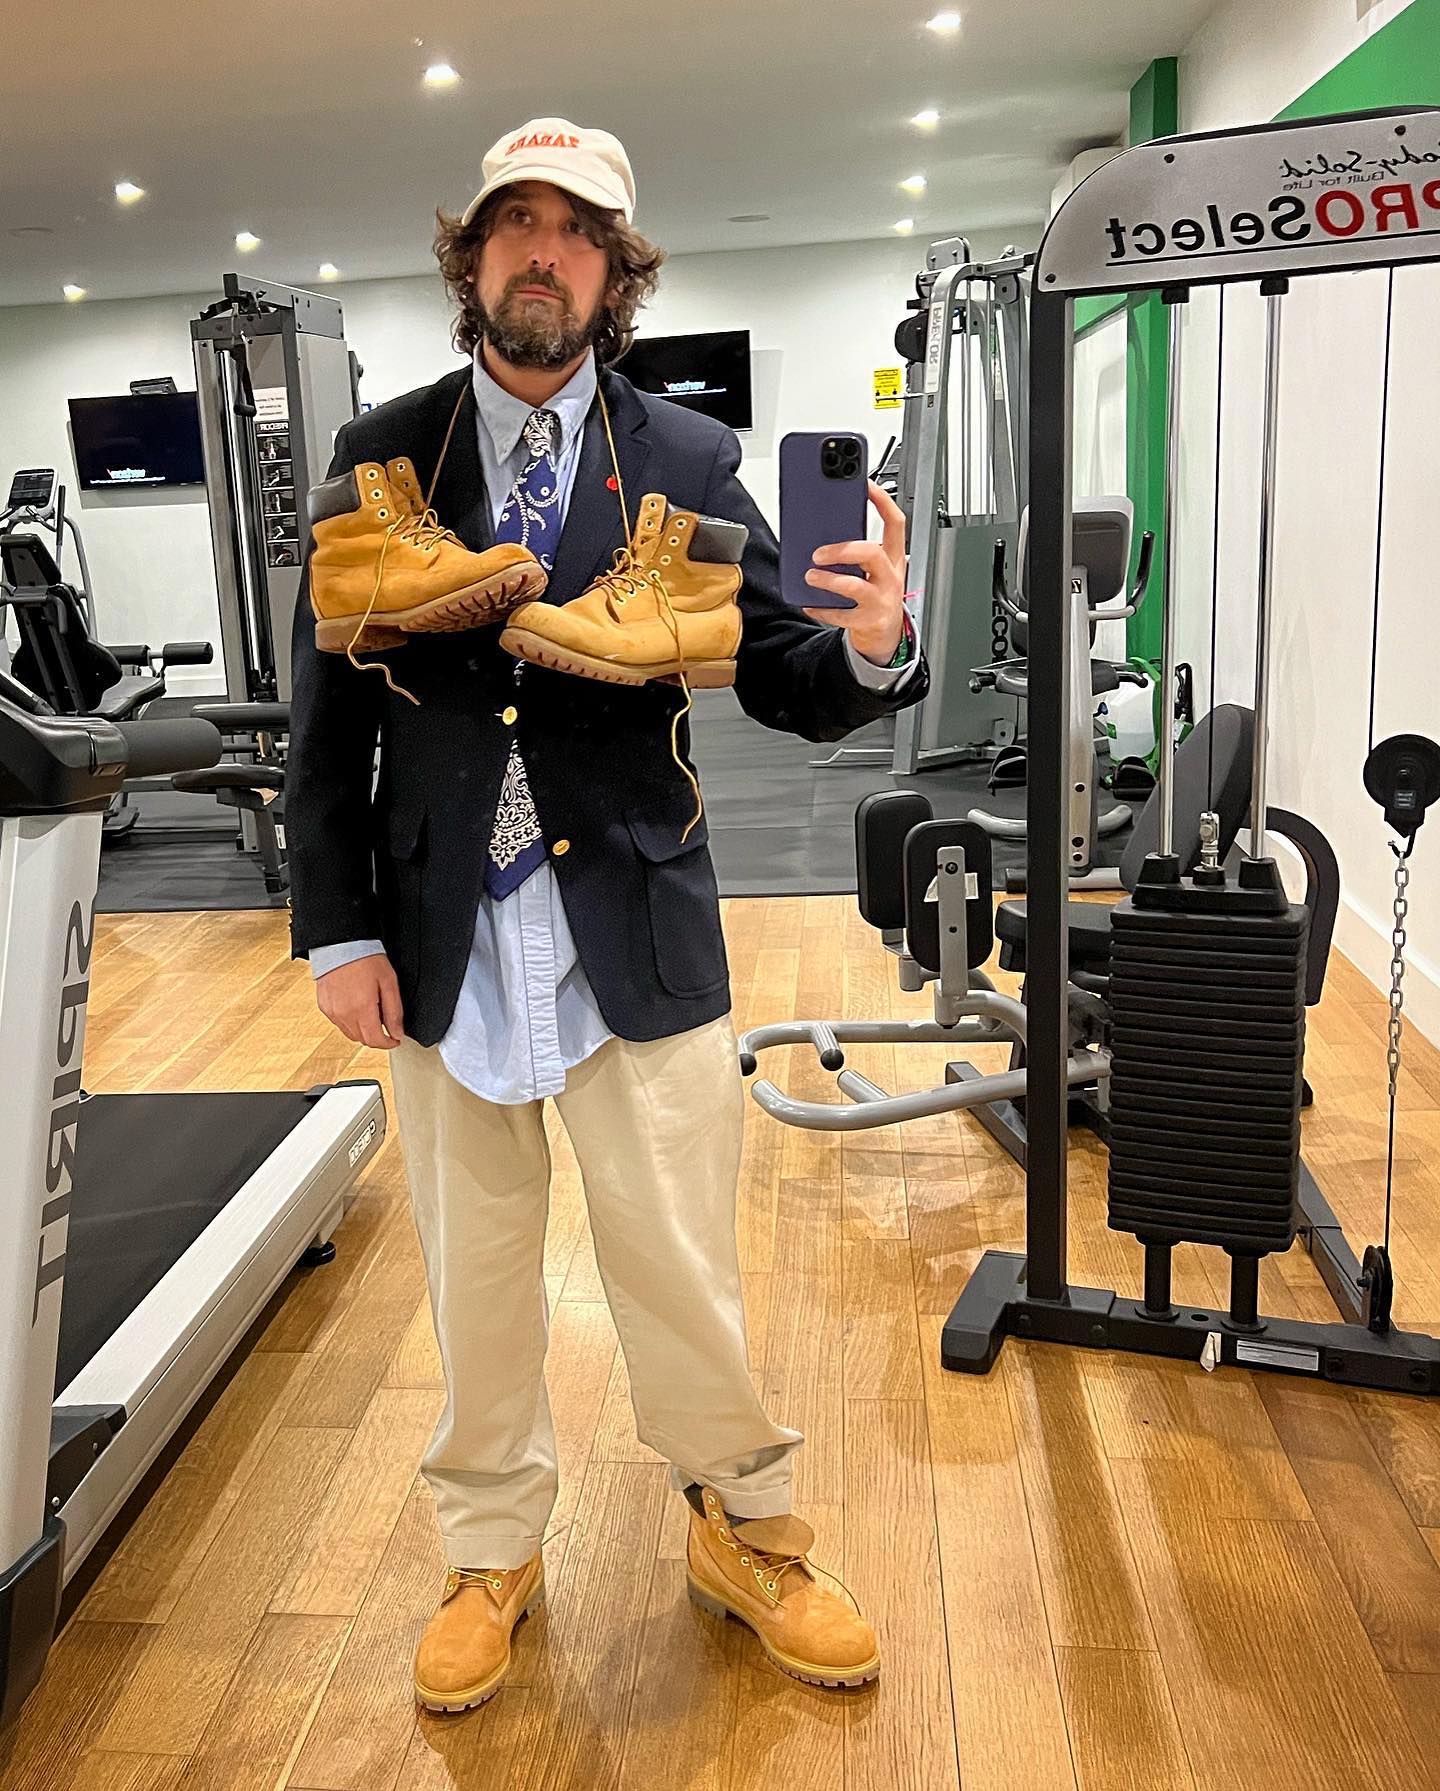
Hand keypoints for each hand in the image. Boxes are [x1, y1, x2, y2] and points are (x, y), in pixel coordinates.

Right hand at [316, 954, 404, 1049]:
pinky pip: (340, 1024)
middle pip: (363, 1040)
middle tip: (386, 1023)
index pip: (375, 1041)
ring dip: (363, 1030)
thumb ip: (394, 1011)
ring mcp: (332, 1012)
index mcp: (362, 1009)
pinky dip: (351, 1022)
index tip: (395, 1040)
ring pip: (351, 1034)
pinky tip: (357, 1007)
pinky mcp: (324, 1007)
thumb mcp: (389, 982)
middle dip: (377, 1037)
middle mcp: (344, 1014)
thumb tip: (398, 1033)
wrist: (340, 945)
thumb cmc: (365, 959)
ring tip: (371, 1012)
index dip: (388, 1043)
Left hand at [804, 480, 907, 663]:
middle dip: (842, 549)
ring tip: (810, 576)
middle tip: (818, 553)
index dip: (882, 501)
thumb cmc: (876, 593)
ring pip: (854, 585)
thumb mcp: (873, 569)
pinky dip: (821, 609)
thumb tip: (821, 532)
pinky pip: (842, 614)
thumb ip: (855, 551)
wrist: (886, 633)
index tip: (865, 485)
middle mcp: (891, 576)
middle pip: (872, 553)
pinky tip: (810, 604)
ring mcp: (881, 599)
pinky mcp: (869, 620)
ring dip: (827, 580)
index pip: (895, 522)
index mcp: (894, 557)